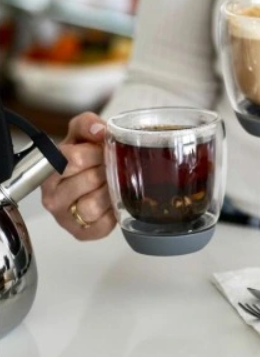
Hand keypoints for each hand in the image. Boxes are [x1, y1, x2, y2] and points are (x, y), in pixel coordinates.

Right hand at [41, 111, 116, 239]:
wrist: (94, 176)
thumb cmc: (85, 155)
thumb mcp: (82, 133)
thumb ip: (88, 124)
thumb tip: (100, 131)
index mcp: (49, 169)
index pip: (74, 159)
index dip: (96, 153)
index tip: (105, 150)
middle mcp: (51, 196)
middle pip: (88, 181)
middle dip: (106, 170)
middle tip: (112, 167)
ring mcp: (64, 217)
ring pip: (92, 205)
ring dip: (109, 192)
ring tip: (112, 184)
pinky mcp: (81, 233)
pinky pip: (102, 225)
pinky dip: (113, 213)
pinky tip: (112, 203)